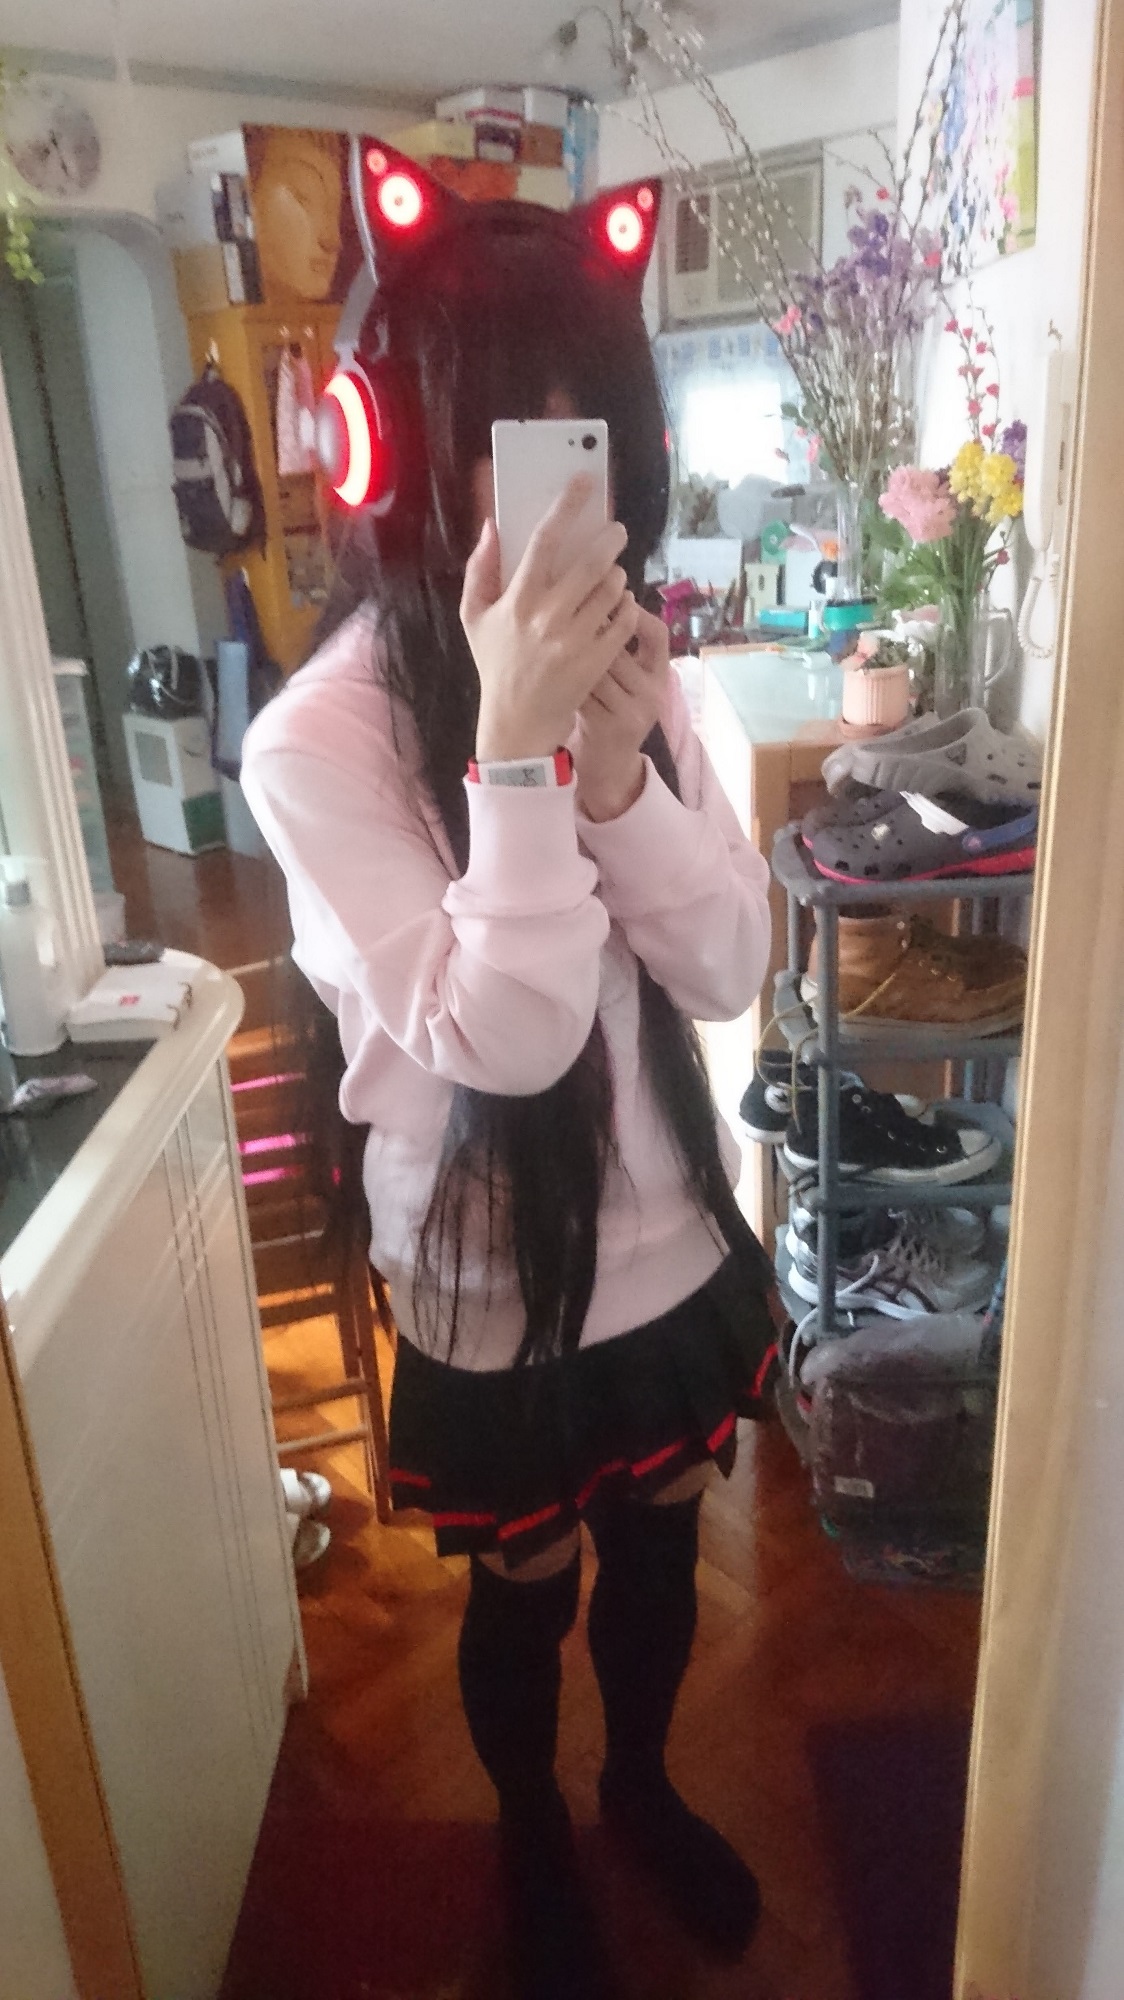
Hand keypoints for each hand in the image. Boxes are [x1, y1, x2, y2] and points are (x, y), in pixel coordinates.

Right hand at [460, 477, 639, 763]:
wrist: (517, 722)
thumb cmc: (496, 663)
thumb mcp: (473, 616)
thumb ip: (480, 569)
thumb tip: (491, 527)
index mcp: (516, 601)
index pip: (544, 542)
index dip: (566, 507)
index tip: (584, 483)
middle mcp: (547, 619)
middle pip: (590, 564)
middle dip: (610, 540)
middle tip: (616, 531)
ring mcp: (575, 642)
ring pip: (612, 590)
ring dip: (618, 575)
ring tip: (613, 574)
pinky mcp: (596, 662)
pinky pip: (624, 621)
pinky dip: (627, 607)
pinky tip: (619, 605)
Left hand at [571, 605, 670, 821]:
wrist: (610, 765)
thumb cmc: (610, 711)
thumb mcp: (625, 681)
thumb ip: (619, 649)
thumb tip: (596, 597)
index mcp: (660, 675)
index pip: (657, 634)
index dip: (635, 613)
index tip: (610, 601)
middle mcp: (652, 692)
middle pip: (618, 649)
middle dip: (589, 633)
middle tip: (564, 619)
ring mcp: (634, 711)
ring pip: (598, 670)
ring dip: (572, 658)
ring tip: (554, 648)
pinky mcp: (611, 727)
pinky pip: (584, 692)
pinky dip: (564, 682)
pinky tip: (552, 677)